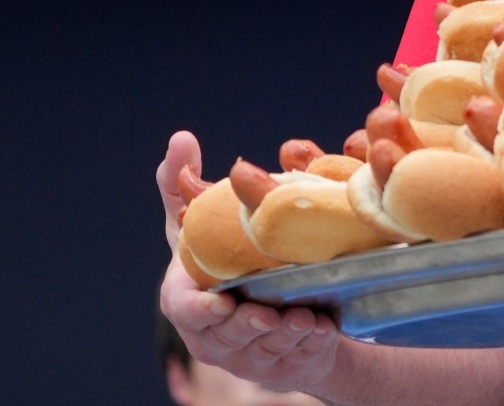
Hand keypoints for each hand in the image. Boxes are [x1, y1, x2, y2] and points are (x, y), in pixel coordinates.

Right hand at [156, 132, 343, 394]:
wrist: (265, 299)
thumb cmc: (225, 254)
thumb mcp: (203, 220)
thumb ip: (183, 185)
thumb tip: (180, 138)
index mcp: (188, 300)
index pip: (185, 310)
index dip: (200, 311)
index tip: (221, 302)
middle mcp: (212, 334)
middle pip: (228, 336)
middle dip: (250, 327)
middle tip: (274, 315)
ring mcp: (246, 356)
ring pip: (264, 352)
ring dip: (285, 337)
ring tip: (306, 320)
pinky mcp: (281, 366)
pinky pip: (295, 360)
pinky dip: (308, 346)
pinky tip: (323, 329)